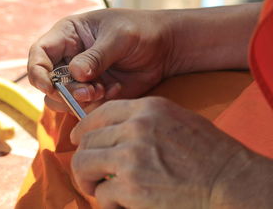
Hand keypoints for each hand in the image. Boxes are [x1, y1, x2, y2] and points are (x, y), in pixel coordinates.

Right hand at [28, 9, 174, 112]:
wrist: (165, 48)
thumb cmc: (140, 31)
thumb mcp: (118, 37)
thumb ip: (96, 56)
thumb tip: (75, 74)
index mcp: (67, 35)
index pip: (39, 53)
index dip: (37, 70)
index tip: (48, 86)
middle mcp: (68, 58)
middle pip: (47, 81)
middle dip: (64, 91)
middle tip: (88, 91)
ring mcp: (80, 78)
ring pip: (62, 98)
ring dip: (79, 99)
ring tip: (103, 90)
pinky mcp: (93, 94)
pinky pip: (84, 106)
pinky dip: (97, 103)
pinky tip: (116, 88)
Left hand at [70, 97, 256, 208]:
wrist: (230, 181)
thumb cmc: (207, 152)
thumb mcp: (175, 119)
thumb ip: (142, 120)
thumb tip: (111, 132)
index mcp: (147, 109)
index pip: (100, 113)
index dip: (83, 128)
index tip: (77, 140)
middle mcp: (135, 128)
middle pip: (87, 141)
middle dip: (84, 159)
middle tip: (90, 173)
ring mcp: (131, 157)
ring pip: (83, 164)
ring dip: (86, 179)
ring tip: (98, 188)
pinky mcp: (131, 188)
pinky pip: (102, 193)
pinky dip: (108, 202)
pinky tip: (123, 203)